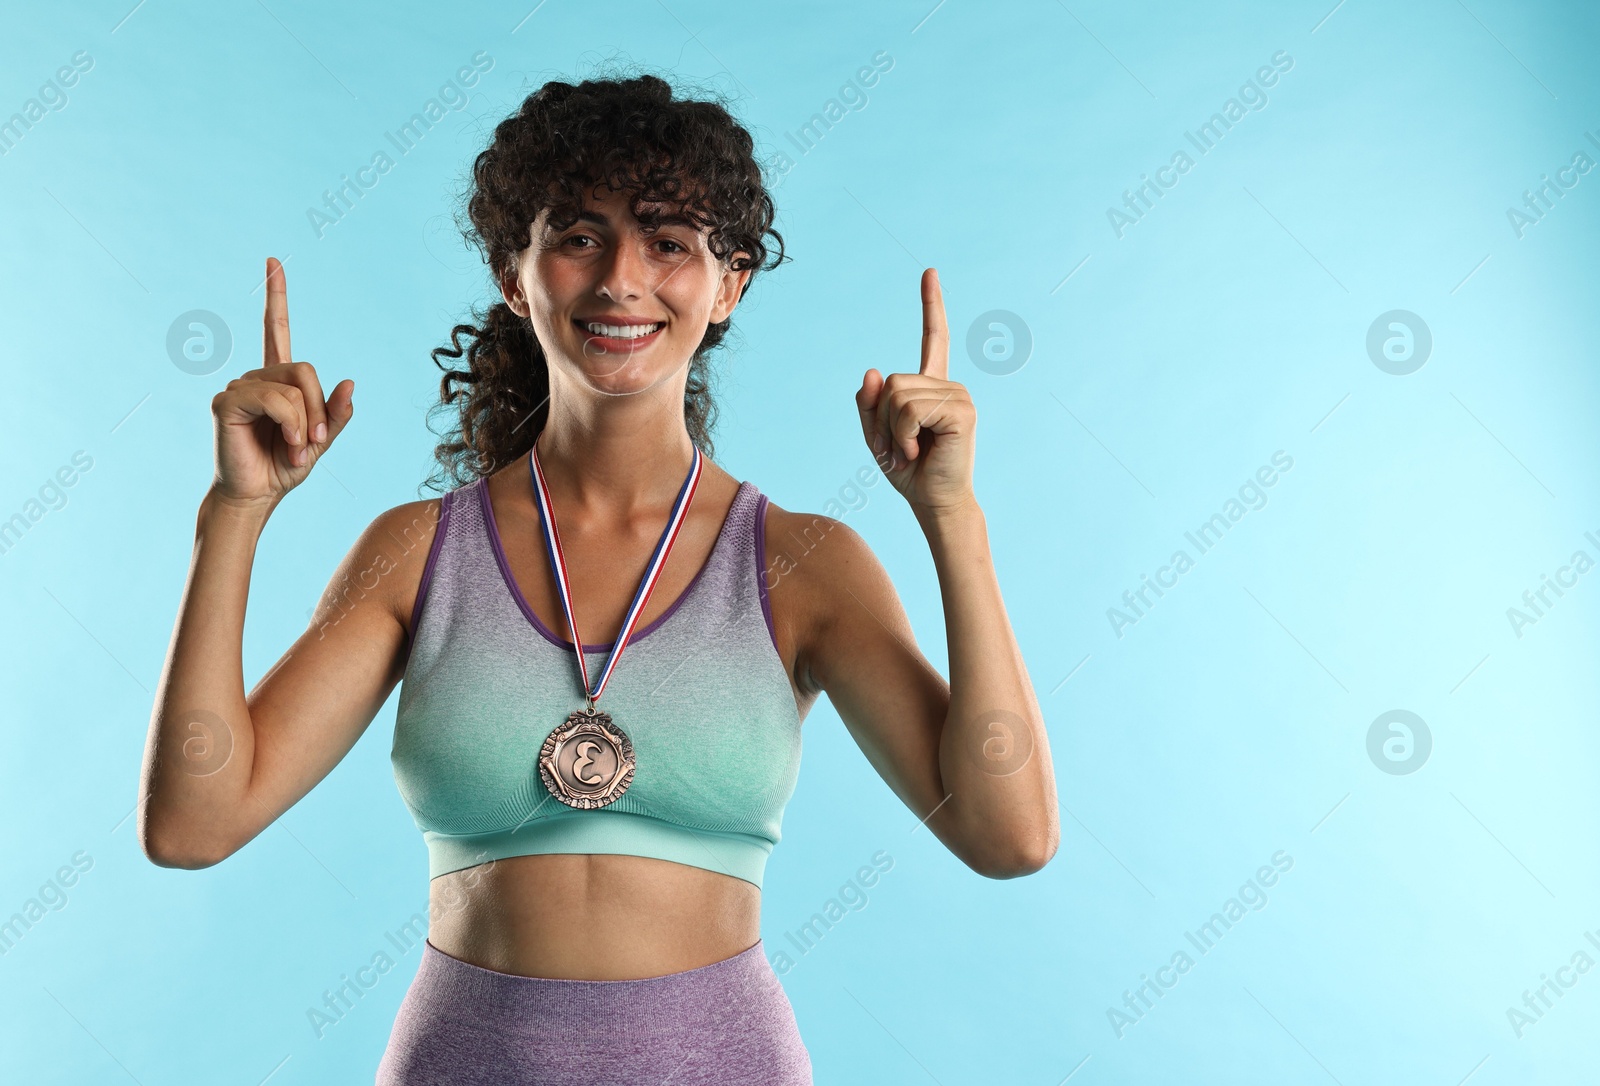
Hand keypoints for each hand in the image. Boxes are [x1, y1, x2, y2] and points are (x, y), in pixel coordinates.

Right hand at [208, 257, 354, 507]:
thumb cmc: (284, 467)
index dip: (275, 296)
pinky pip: (276, 400)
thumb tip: (350, 383)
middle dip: (320, 409)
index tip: (272, 261)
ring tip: (296, 449)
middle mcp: (255, 377)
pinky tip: (286, 443)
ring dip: (306, 423)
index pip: (275, 329)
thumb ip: (337, 414)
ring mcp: (239, 387)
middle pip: (306, 369)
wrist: (256, 495)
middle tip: (314, 443)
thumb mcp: (322, 441)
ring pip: (294, 388)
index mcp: (277, 381)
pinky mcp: (226, 401)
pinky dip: (291, 424)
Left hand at [855, 268, 976, 515]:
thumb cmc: (909, 472)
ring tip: (909, 451)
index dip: (931, 305)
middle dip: (882, 419)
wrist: (934, 502)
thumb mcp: (877, 436)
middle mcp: (949, 385)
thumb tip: (873, 370)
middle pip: (891, 381)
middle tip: (898, 448)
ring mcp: (959, 396)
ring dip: (892, 431)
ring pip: (897, 395)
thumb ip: (870, 404)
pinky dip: (902, 435)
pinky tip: (918, 451)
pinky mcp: (961, 411)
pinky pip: (909, 410)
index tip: (929, 272)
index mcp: (932, 386)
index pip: (934, 338)